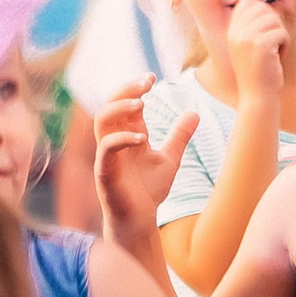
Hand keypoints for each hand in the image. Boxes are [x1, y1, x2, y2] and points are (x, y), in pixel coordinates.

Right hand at [93, 74, 198, 235]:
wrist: (141, 220)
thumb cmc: (149, 190)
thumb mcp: (170, 158)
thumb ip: (179, 136)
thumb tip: (194, 112)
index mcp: (128, 135)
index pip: (126, 104)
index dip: (135, 88)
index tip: (153, 77)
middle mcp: (115, 141)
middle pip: (110, 105)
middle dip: (126, 90)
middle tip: (147, 81)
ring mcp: (107, 156)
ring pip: (101, 122)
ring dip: (119, 108)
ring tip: (141, 102)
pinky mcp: (105, 172)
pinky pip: (106, 150)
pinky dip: (122, 140)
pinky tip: (143, 138)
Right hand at [228, 0, 288, 98]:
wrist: (257, 97)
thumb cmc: (259, 72)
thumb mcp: (249, 46)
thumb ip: (252, 26)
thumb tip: (263, 3)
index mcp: (231, 31)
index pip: (247, 3)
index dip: (263, 12)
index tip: (266, 32)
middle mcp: (235, 32)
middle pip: (263, 8)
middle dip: (274, 24)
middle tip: (273, 43)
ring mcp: (246, 38)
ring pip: (274, 19)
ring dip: (281, 35)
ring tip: (274, 52)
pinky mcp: (260, 45)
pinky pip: (282, 33)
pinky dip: (285, 45)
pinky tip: (277, 58)